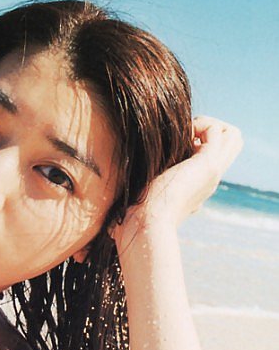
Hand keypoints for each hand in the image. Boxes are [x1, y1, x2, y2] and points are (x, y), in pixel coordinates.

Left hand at [113, 116, 242, 250]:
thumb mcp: (143, 193)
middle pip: (231, 141)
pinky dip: (200, 124)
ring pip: (232, 134)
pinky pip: (217, 130)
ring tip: (185, 133)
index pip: (215, 154)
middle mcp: (209, 178)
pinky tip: (180, 136)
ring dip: (208, 123)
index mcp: (197, 184)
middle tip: (185, 133)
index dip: (200, 139)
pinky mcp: (208, 166)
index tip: (176, 143)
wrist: (145, 226)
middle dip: (209, 127)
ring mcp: (212, 172)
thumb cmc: (136, 215)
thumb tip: (118, 176)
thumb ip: (143, 182)